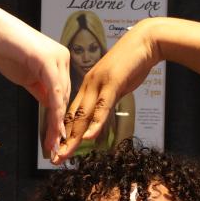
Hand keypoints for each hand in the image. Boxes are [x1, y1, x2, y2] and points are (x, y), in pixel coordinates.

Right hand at [0, 3, 69, 157]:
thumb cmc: (5, 50)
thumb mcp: (27, 77)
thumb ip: (41, 91)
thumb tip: (51, 108)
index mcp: (60, 61)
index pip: (62, 95)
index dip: (58, 118)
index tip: (55, 138)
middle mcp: (63, 58)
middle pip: (64, 98)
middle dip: (59, 125)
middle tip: (55, 147)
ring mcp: (58, 57)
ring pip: (61, 97)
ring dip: (57, 122)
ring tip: (53, 142)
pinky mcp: (48, 59)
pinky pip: (54, 90)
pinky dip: (54, 110)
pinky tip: (54, 126)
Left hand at [55, 18, 162, 163]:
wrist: (145, 41)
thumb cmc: (132, 63)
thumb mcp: (116, 84)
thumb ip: (108, 99)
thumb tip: (103, 112)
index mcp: (89, 87)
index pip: (73, 114)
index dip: (65, 133)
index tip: (58, 149)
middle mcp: (90, 86)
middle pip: (73, 118)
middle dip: (63, 141)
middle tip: (54, 159)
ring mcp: (100, 84)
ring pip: (83, 115)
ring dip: (74, 138)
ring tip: (64, 154)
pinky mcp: (113, 83)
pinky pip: (103, 106)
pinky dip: (95, 122)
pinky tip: (88, 137)